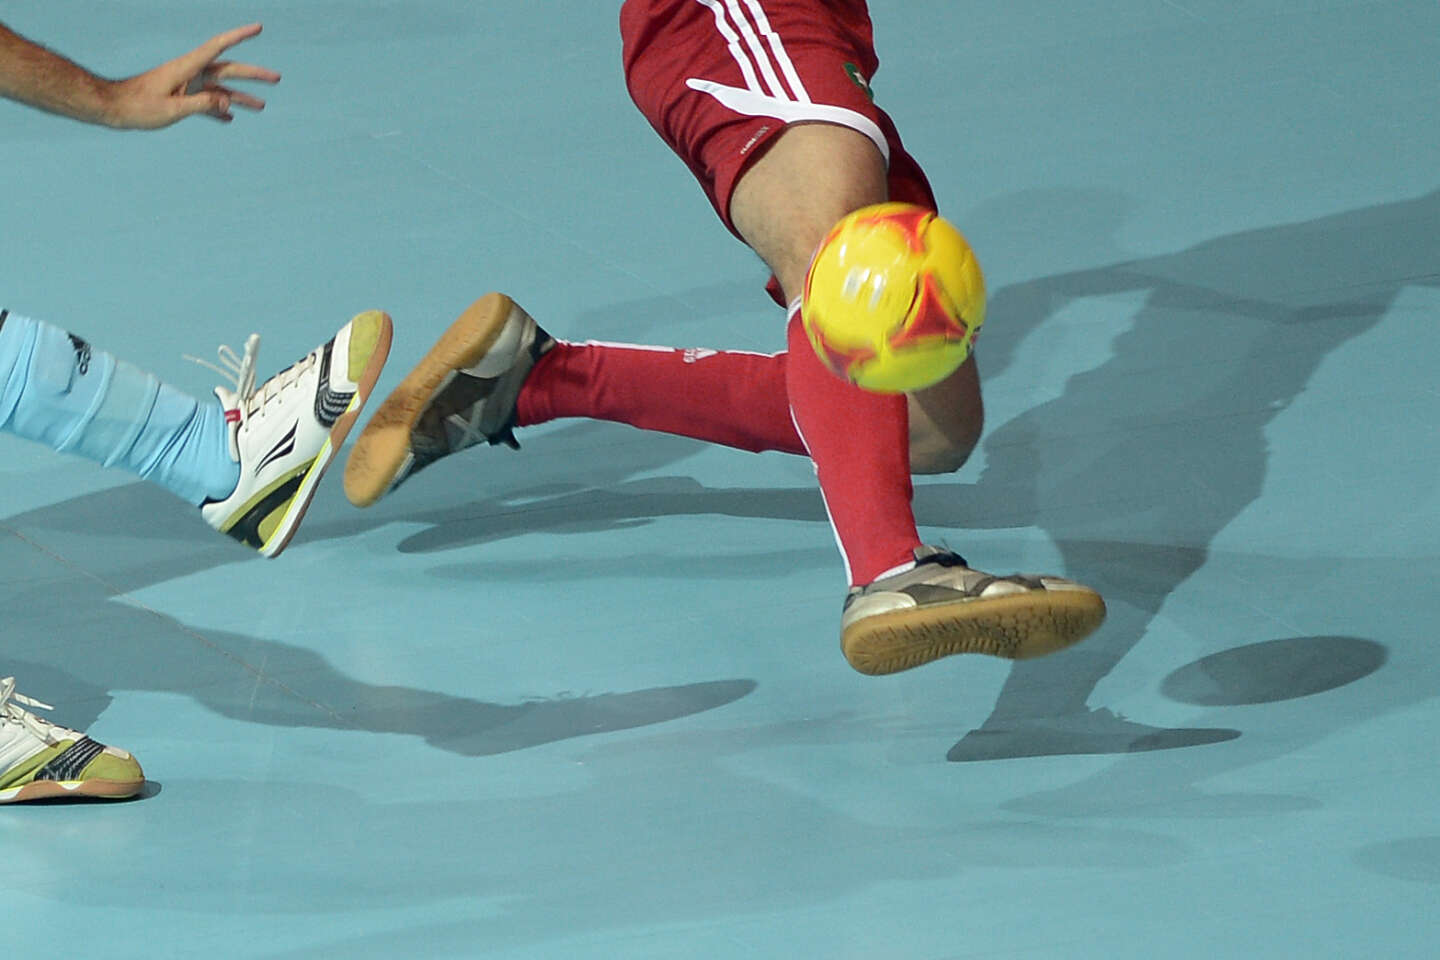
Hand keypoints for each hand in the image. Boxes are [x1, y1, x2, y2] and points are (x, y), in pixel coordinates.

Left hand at [103, 23, 279, 128]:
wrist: (113, 108)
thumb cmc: (138, 107)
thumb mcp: (171, 109)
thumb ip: (201, 105)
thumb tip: (227, 104)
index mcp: (187, 68)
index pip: (219, 47)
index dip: (240, 36)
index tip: (258, 28)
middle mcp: (190, 74)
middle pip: (228, 70)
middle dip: (253, 74)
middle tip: (277, 78)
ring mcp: (187, 86)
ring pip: (221, 90)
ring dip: (241, 97)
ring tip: (262, 106)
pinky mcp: (181, 98)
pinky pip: (206, 103)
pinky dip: (220, 110)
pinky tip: (231, 118)